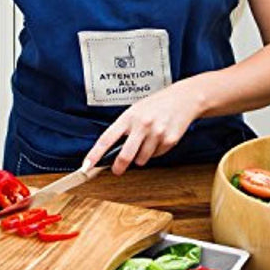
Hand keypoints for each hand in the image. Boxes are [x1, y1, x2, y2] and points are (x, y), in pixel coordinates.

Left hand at [83, 82, 203, 174]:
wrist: (183, 99)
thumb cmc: (156, 104)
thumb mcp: (135, 111)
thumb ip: (124, 128)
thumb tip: (112, 150)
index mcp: (128, 117)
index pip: (106, 139)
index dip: (95, 154)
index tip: (87, 165)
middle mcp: (141, 125)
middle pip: (125, 156)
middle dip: (119, 166)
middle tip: (117, 170)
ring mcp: (156, 133)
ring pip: (141, 159)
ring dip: (141, 157)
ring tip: (146, 142)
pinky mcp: (169, 140)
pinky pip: (156, 156)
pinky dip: (155, 152)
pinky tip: (159, 138)